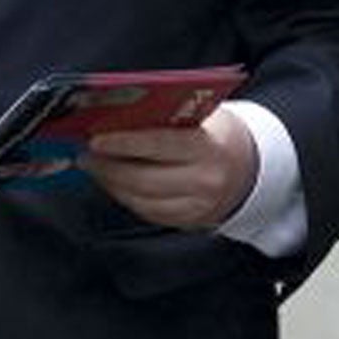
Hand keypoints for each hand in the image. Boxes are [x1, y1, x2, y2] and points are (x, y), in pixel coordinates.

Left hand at [81, 105, 256, 228]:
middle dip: (108, 166)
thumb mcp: (205, 118)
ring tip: (94, 166)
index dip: (124, 143)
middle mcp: (204, 181)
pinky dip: (126, 196)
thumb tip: (119, 117)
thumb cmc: (219, 135)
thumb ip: (169, 118)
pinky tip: (114, 182)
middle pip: (143, 178)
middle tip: (86, 153)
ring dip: (111, 183)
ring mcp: (196, 206)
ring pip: (140, 199)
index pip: (159, 145)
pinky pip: (146, 211)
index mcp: (209, 148)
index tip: (96, 138)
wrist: (251, 170)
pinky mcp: (187, 222)